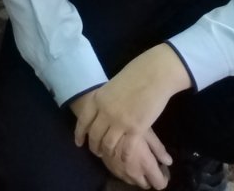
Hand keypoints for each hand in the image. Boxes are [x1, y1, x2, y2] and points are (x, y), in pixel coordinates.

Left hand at [74, 45, 187, 171]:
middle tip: (96, 152)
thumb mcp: (112, 86)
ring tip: (109, 155)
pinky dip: (124, 157)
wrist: (154, 74)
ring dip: (107, 153)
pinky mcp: (135, 130)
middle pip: (95, 135)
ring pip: (108, 145)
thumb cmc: (135, 75)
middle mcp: (105, 112)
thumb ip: (105, 100)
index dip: (79, 133)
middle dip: (94, 147)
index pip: (83, 120)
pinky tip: (125, 159)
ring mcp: (120, 122)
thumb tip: (102, 110)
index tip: (79, 143)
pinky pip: (126, 149)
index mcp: (98, 98)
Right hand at [98, 129, 172, 188]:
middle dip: (150, 177)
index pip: (159, 183)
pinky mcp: (110, 168)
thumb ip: (158, 149)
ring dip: (137, 175)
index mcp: (145, 165)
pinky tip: (124, 157)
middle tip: (150, 162)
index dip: (163, 177)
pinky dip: (126, 171)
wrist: (103, 123)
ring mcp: (121, 172)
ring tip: (137, 159)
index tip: (162, 167)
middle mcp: (134, 173)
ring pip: (133, 182)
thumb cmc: (130, 124)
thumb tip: (168, 161)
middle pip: (146, 185)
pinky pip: (121, 175)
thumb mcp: (147, 132)